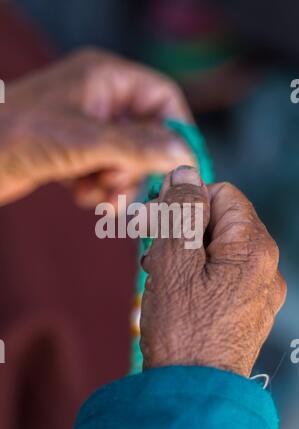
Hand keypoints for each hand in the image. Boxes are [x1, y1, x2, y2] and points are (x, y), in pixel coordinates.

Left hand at [0, 48, 193, 206]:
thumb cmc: (19, 136)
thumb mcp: (85, 141)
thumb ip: (139, 146)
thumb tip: (184, 155)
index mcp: (107, 78)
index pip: (163, 99)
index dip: (177, 132)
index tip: (180, 167)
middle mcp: (100, 99)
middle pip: (147, 135)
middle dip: (135, 167)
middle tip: (119, 185)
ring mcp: (87, 126)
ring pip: (127, 159)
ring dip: (116, 183)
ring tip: (94, 193)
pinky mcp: (75, 152)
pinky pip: (105, 171)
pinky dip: (97, 188)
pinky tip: (78, 194)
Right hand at [140, 166, 285, 376]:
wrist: (193, 393)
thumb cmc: (181, 328)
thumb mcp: (173, 260)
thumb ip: (181, 210)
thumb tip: (186, 171)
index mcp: (253, 248)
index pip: (223, 194)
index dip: (187, 198)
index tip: (157, 213)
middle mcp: (265, 267)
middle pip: (220, 222)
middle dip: (181, 224)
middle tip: (146, 236)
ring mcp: (257, 291)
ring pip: (217, 248)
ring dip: (183, 248)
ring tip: (154, 265)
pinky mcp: (246, 310)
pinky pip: (220, 274)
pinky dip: (194, 271)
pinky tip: (170, 284)